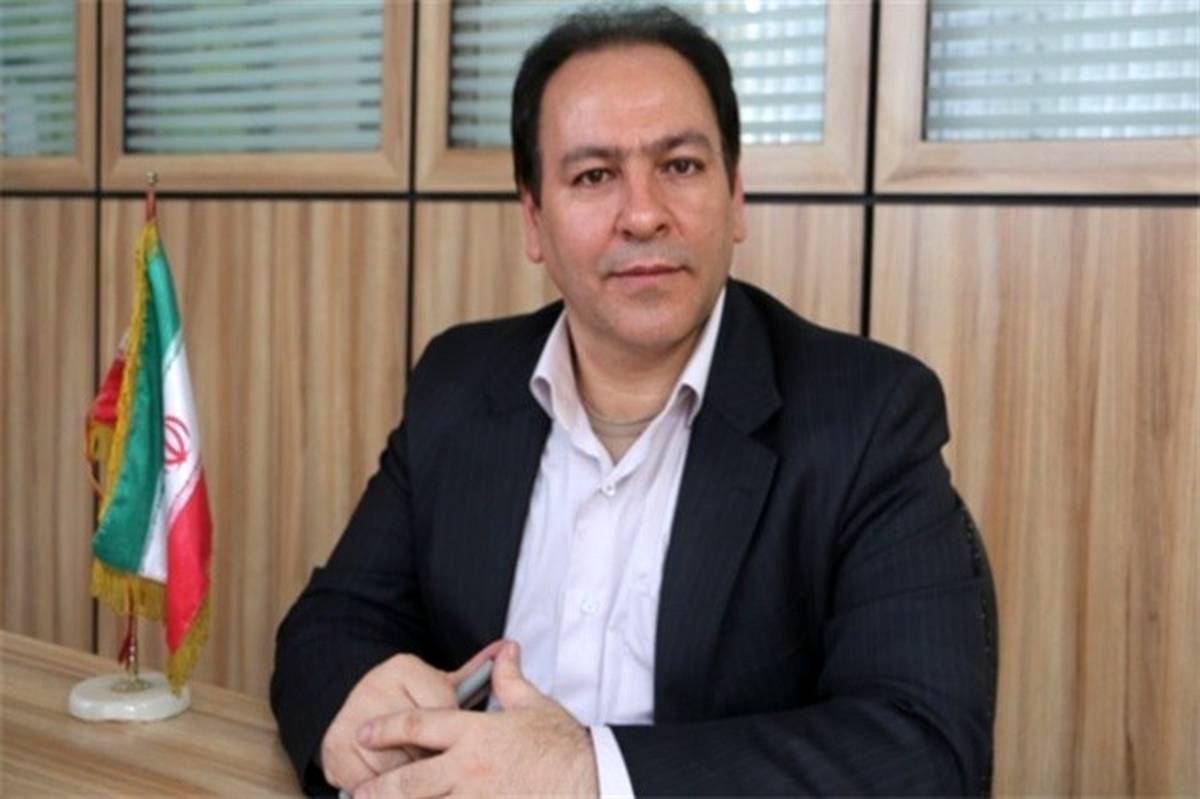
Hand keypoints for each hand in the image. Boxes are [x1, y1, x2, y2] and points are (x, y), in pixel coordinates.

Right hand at [320, 642, 503, 791]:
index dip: (454, 738)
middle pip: (416, 743)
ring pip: (392, 768)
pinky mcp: (334, 751)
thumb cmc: (411, 700)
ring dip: (413, 785)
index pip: (440, 711)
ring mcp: (350, 719)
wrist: (355, 707)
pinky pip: (365, 785)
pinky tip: (399, 792)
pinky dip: (384, 795)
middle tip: (448, 774)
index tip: (460, 747)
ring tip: (432, 784)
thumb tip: (510, 647)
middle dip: (433, 764)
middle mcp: (373, 688)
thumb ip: (475, 672)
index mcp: (402, 668)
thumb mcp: (440, 684)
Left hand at [353, 641, 598, 797]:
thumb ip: (510, 679)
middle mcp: (468, 768)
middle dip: (378, 788)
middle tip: (357, 793)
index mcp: (475, 733)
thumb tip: (505, 651)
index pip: (419, 725)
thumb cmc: (563, 745)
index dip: (387, 729)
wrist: (592, 780)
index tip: (366, 733)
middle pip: (408, 781)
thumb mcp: (534, 706)